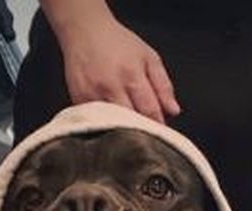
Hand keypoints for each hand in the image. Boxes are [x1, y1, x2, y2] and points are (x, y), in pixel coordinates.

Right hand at [50, 7, 179, 123]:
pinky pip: (95, 122)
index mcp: (132, 76)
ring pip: (111, 126)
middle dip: (141, 133)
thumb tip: (173, 111)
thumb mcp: (149, 58)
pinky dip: (104, 126)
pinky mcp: (78, 100)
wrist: (85, 31)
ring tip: (129, 132)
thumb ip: (163, 86)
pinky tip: (111, 123)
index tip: (161, 135)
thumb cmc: (118, 43)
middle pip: (130, 123)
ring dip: (122, 132)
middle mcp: (111, 87)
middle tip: (146, 137)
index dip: (157, 127)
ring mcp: (92, 95)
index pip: (149, 112)